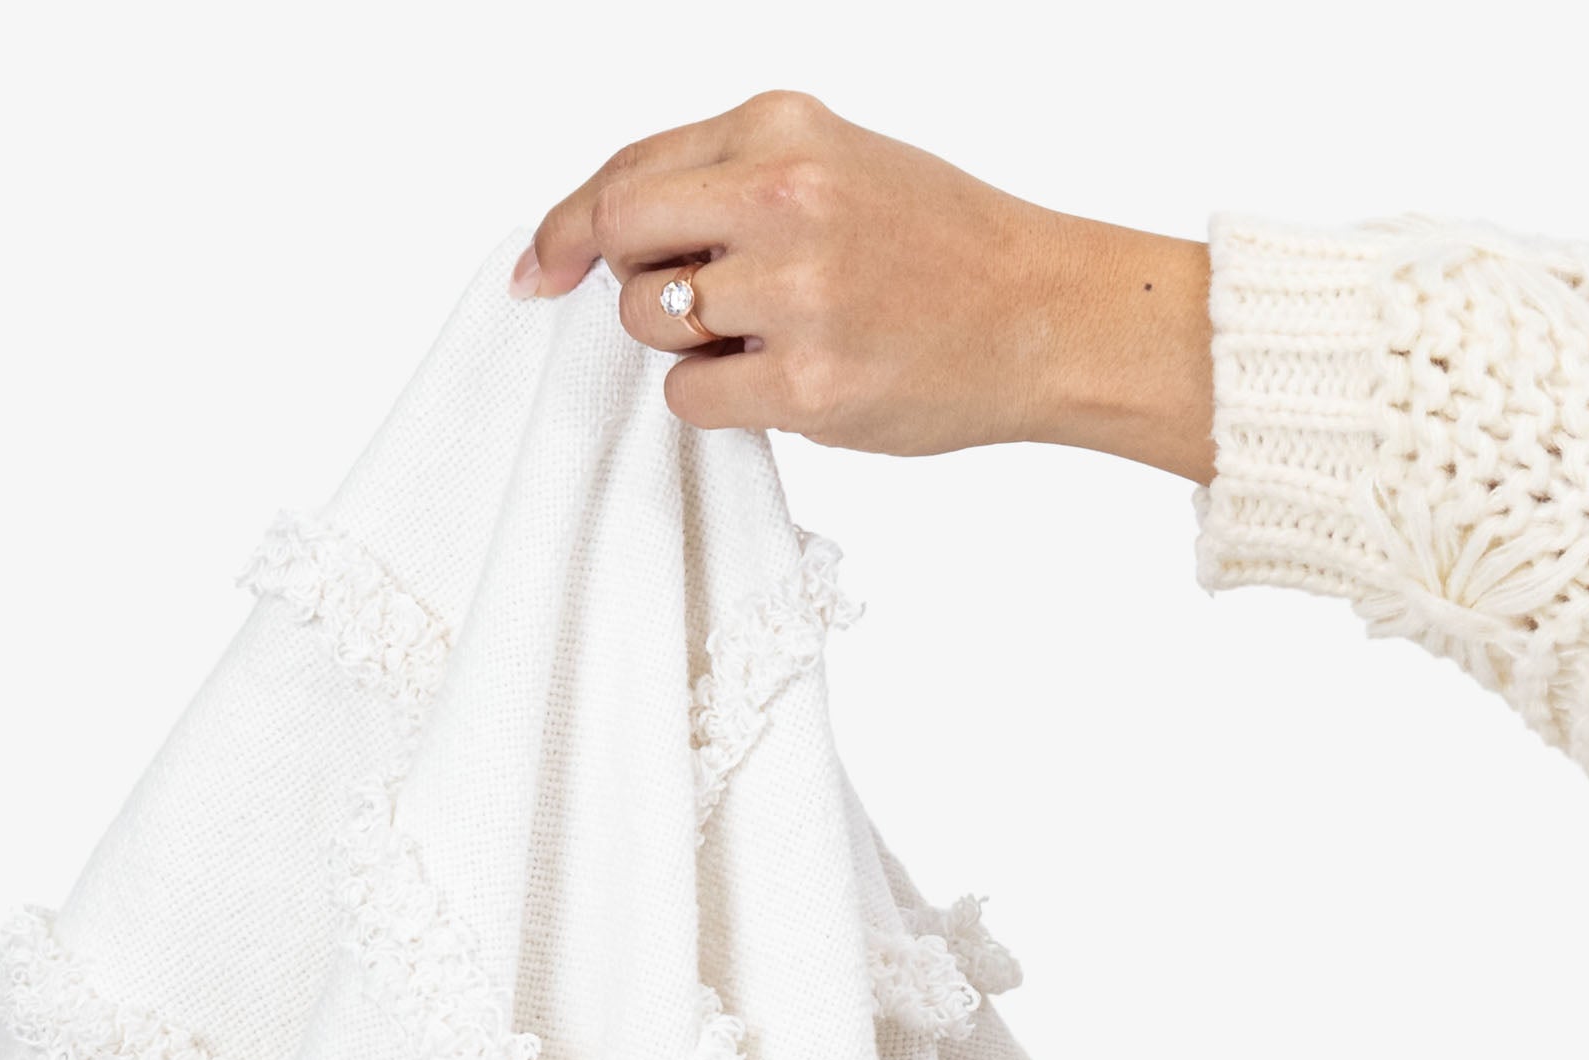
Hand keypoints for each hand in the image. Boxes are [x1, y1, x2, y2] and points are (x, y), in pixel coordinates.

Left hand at [515, 92, 1213, 481]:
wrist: (1046, 316)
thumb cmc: (947, 249)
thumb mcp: (839, 164)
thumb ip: (731, 181)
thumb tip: (608, 236)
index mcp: (784, 130)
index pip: (629, 171)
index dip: (570, 225)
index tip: (542, 265)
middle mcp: (782, 198)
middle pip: (623, 242)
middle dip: (637, 284)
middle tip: (701, 309)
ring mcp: (795, 295)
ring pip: (652, 324)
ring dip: (687, 346)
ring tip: (773, 339)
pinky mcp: (808, 386)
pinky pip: (694, 399)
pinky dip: (719, 401)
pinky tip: (787, 384)